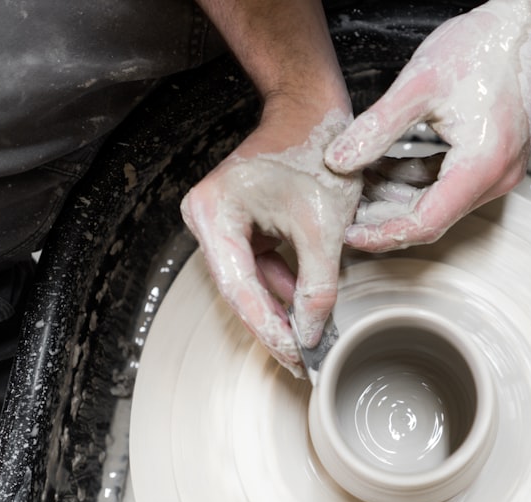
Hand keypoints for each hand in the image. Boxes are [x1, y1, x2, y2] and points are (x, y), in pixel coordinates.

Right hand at [181, 109, 361, 376]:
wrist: (315, 111)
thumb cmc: (317, 153)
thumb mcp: (324, 226)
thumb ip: (317, 285)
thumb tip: (309, 334)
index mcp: (213, 213)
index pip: (237, 288)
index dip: (266, 328)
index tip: (292, 357)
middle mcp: (207, 218)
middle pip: (239, 290)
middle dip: (272, 325)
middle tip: (300, 362)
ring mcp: (222, 222)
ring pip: (250, 282)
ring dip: (279, 310)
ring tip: (307, 343)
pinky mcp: (241, 224)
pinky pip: (260, 266)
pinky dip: (283, 286)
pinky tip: (304, 310)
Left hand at [324, 0, 530, 251]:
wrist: (528, 24)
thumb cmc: (485, 46)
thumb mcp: (419, 85)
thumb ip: (376, 128)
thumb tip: (338, 161)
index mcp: (482, 165)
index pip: (426, 222)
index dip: (383, 233)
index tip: (349, 233)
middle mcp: (496, 177)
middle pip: (431, 217)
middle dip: (383, 218)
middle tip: (342, 212)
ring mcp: (498, 171)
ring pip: (437, 202)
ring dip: (396, 197)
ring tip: (355, 187)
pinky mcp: (492, 159)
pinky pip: (447, 183)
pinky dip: (414, 180)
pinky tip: (381, 168)